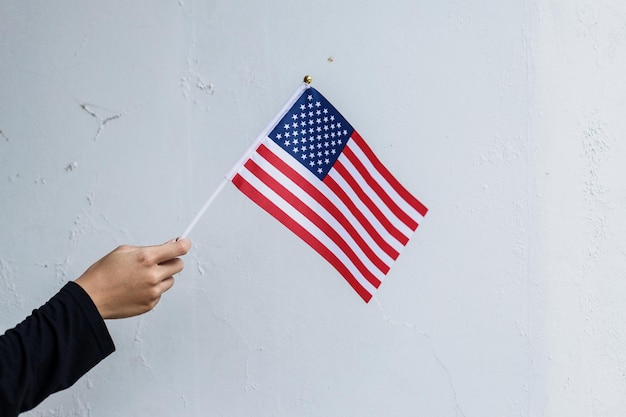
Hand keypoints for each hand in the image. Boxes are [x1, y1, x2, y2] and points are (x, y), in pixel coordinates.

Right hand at [75, 238, 190, 318]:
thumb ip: (150, 248)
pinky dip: (152, 290)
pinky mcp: (150, 304)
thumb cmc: (103, 273)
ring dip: (161, 277)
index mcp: (146, 258)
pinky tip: (136, 289)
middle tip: (158, 262)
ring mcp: (153, 292)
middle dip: (171, 261)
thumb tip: (170, 245)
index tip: (184, 243)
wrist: (90, 298)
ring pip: (170, 280)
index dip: (184, 245)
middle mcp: (153, 275)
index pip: (178, 250)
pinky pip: (160, 293)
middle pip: (178, 265)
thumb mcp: (124, 251)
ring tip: (140, 278)